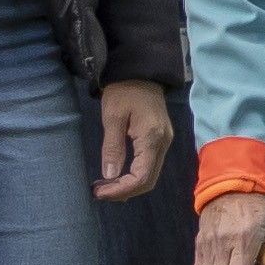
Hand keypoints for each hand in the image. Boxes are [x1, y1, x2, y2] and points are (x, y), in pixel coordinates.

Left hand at [93, 82, 175, 203]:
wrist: (140, 71)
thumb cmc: (123, 90)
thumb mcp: (112, 117)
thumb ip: (112, 147)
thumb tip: (110, 176)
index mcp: (152, 138)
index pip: (141, 177)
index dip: (120, 190)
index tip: (99, 192)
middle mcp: (163, 143)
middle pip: (148, 181)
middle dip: (124, 191)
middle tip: (99, 192)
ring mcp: (165, 142)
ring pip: (150, 175)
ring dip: (128, 185)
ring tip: (105, 186)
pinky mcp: (161, 139)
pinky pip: (150, 165)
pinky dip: (134, 175)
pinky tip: (118, 175)